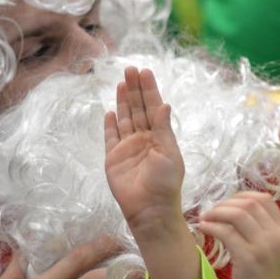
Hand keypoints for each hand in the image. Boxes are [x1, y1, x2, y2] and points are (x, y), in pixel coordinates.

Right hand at [104, 67, 184, 234]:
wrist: (150, 209)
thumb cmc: (165, 183)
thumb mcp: (169, 153)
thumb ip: (164, 128)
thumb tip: (163, 104)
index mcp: (160, 136)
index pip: (153, 107)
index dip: (149, 90)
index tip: (145, 72)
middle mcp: (143, 139)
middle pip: (137, 109)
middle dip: (134, 89)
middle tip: (130, 69)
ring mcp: (127, 148)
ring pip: (124, 119)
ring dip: (122, 101)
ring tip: (121, 83)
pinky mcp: (113, 159)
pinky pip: (110, 138)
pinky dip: (110, 125)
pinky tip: (109, 112)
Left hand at [196, 191, 279, 278]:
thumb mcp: (269, 250)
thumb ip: (260, 230)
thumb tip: (235, 209)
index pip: (264, 199)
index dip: (242, 196)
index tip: (226, 204)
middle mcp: (276, 235)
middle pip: (250, 203)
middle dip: (226, 203)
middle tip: (211, 212)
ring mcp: (263, 246)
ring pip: (238, 214)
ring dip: (217, 212)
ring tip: (205, 219)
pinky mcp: (248, 258)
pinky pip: (226, 233)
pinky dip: (212, 227)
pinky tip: (204, 228)